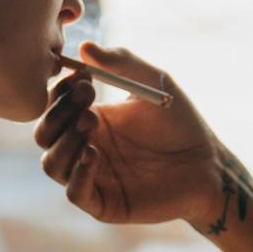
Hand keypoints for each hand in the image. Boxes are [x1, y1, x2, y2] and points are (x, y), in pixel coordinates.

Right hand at [33, 44, 220, 227]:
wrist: (208, 164)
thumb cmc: (181, 123)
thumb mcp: (154, 82)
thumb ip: (123, 62)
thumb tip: (85, 47)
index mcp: (91, 119)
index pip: (54, 106)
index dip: (60, 91)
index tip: (84, 77)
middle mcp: (85, 147)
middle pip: (44, 134)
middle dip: (57, 113)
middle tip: (87, 97)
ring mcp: (92, 177)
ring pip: (51, 165)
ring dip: (64, 142)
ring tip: (91, 123)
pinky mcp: (105, 204)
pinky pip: (75, 194)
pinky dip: (78, 174)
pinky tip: (93, 154)